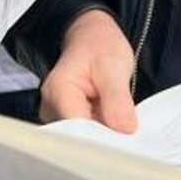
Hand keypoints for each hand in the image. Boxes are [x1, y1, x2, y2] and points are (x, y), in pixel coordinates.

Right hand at [39, 9, 138, 130]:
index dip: (102, 139)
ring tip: (122, 124)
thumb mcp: (113, 65)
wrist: (92, 38)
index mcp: (58, 91)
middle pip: (77, 138)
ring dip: (104, 136)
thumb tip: (125, 130)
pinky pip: (85, 136)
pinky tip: (114, 125)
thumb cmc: (100, 46)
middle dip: (105, 140)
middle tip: (130, 133)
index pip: (77, 129)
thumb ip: (117, 99)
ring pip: (82, 140)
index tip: (125, 140)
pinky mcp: (66, 122)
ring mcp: (56, 117)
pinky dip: (102, 133)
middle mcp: (50, 108)